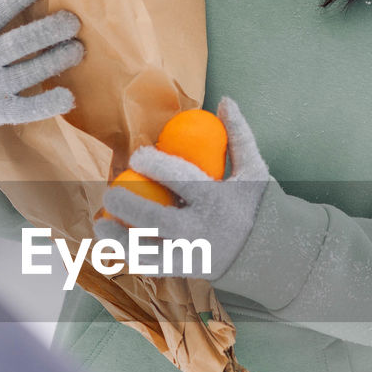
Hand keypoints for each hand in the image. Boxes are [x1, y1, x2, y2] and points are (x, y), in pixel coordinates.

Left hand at [94, 97, 269, 278]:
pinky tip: (112, 242)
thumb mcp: (253, 171)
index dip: (156, 166)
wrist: (270, 254)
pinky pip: (151, 266)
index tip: (137, 156)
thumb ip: (238, 135)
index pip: (182, 180)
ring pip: (149, 252)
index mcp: (217, 201)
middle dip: (130, 206)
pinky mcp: (185, 270)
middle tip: (111, 191)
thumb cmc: (257, 206)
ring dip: (120, 239)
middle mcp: (202, 231)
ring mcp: (191, 255)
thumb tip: (224, 100)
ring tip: (100, 223)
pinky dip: (129, 256)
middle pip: (158, 220)